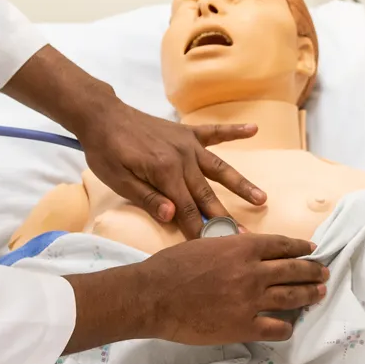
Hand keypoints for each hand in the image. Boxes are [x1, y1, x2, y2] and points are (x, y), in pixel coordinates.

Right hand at [66, 233, 327, 350]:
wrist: (154, 296)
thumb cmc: (172, 266)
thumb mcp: (206, 244)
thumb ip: (231, 248)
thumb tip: (245, 251)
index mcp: (243, 247)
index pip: (282, 245)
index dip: (300, 247)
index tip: (311, 249)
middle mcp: (253, 271)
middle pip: (294, 269)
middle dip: (312, 271)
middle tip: (323, 273)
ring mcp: (251, 300)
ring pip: (291, 297)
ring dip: (309, 295)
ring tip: (319, 293)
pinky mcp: (243, 326)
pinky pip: (276, 328)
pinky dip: (286, 327)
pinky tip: (290, 327)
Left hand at [77, 100, 265, 236]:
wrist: (103, 116)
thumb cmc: (105, 152)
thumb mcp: (118, 181)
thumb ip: (147, 198)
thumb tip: (171, 215)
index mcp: (165, 172)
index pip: (187, 208)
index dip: (200, 229)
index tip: (216, 248)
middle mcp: (183, 157)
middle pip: (207, 193)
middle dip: (225, 216)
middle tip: (246, 236)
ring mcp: (187, 144)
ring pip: (220, 167)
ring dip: (241, 184)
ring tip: (261, 198)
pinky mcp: (187, 132)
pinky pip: (215, 132)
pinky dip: (234, 132)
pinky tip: (254, 129)